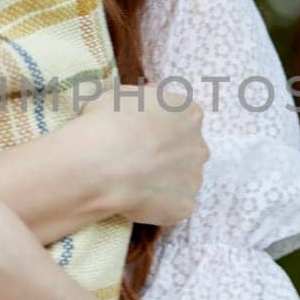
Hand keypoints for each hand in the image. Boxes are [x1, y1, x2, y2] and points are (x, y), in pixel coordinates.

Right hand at [78, 81, 209, 226]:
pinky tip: (136, 201)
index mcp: (188, 113)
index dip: (162, 128)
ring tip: (133, 184)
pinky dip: (159, 206)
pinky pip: (174, 206)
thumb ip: (143, 98)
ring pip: (183, 180)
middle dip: (169, 156)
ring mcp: (195, 178)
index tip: (143, 135)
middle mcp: (199, 144)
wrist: (101, 164)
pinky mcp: (186, 206)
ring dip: (165, 181)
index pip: (184, 118)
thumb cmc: (108, 122)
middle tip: (138, 161)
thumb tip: (149, 96)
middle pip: (189, 150)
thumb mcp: (121, 94)